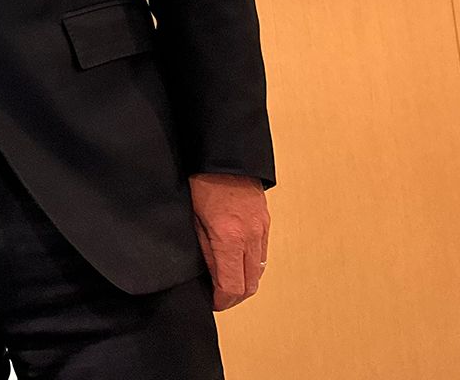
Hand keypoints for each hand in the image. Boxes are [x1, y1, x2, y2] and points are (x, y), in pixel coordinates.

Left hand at [189, 172, 268, 310]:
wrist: (225, 156)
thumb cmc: (202, 182)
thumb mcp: (193, 219)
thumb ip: (205, 250)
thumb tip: (211, 276)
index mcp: (229, 237)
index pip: (232, 285)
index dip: (222, 300)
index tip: (212, 303)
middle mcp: (250, 237)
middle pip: (250, 285)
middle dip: (234, 297)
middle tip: (218, 298)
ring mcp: (261, 230)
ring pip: (259, 271)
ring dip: (244, 282)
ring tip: (225, 282)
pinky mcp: (265, 222)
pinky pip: (262, 254)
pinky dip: (251, 265)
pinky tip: (236, 262)